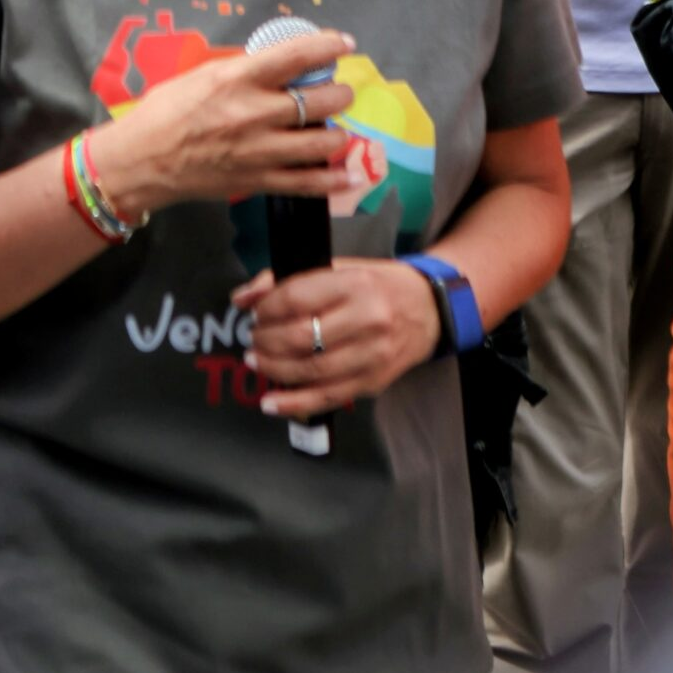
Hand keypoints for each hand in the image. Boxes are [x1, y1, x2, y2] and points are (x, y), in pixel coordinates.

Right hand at [82, 30, 360, 220]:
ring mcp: (260, 151)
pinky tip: (348, 175)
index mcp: (238, 79)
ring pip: (321, 142)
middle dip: (338, 93)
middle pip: (319, 100)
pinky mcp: (258, 181)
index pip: (297, 55)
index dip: (328, 46)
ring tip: (336, 129)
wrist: (142, 161)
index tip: (345, 44)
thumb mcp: (202, 76)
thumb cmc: (165, 111)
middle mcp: (255, 113)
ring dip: (338, 133)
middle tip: (338, 91)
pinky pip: (307, 183)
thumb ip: (242, 71)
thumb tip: (276, 65)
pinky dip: (333, 180)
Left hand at [234, 257, 443, 418]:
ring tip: (256, 361)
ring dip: (274, 369)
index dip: (267, 309)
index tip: (255, 313)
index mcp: (355, 284)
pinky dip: (294, 403)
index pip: (297, 298)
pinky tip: (271, 402)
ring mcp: (372, 355)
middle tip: (252, 339)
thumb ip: (288, 280)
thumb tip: (242, 298)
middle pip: (301, 337)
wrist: (430, 309)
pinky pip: (327, 397)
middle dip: (266, 342)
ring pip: (311, 371)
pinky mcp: (373, 381)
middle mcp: (366, 319)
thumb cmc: (377, 285)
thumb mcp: (339, 268)